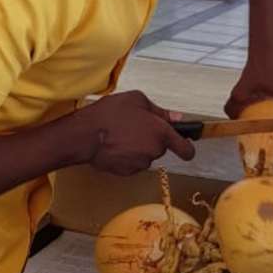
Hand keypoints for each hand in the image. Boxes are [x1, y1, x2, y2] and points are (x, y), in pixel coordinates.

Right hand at [74, 91, 195, 175]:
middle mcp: (154, 151)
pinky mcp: (127, 172)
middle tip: (135, 127)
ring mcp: (140, 164)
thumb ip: (160, 111)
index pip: (185, 149)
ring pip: (145, 156)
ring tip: (120, 135)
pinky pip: (132, 164)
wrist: (85, 135)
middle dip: (151, 140)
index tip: (186, 146)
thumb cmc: (110, 114)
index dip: (188, 148)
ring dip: (138, 148)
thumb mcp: (137, 100)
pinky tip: (114, 146)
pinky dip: (126, 157)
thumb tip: (177, 118)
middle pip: (160, 148)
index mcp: (161, 133)